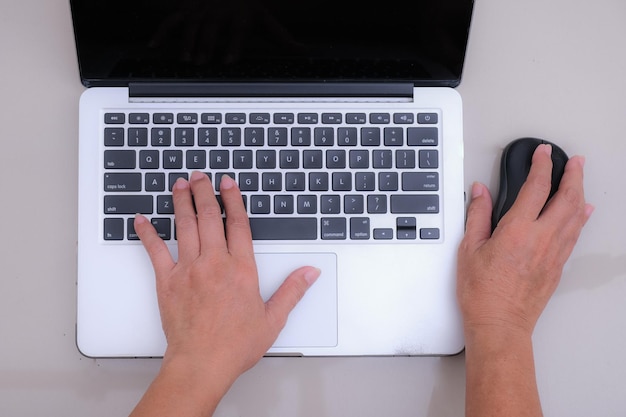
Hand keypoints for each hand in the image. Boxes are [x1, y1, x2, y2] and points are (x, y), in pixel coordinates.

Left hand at [131, 172, 319, 415]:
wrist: (202, 364)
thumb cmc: (235, 345)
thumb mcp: (273, 319)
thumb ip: (292, 290)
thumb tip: (310, 272)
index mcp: (241, 269)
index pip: (238, 224)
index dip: (233, 200)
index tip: (228, 184)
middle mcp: (214, 263)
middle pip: (209, 218)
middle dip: (204, 193)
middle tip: (200, 176)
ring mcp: (189, 270)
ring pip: (184, 227)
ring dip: (182, 203)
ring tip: (180, 185)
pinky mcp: (167, 282)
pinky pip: (155, 251)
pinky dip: (147, 234)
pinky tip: (141, 220)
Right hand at [457, 144, 593, 336]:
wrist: (500, 324)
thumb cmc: (482, 292)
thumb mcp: (469, 249)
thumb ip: (477, 215)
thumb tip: (480, 192)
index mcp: (517, 231)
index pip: (535, 188)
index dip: (541, 165)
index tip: (542, 153)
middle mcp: (541, 239)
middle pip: (566, 198)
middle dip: (573, 175)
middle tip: (574, 161)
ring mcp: (553, 253)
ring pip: (575, 216)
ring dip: (580, 192)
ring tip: (580, 179)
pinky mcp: (557, 267)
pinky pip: (575, 235)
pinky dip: (581, 218)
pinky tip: (583, 212)